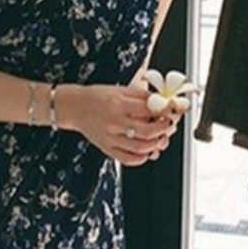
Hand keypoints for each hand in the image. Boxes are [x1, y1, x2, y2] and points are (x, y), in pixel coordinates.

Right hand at [58, 83, 179, 165]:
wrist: (74, 107)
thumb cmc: (97, 96)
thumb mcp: (121, 90)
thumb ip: (142, 96)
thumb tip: (163, 101)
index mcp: (119, 104)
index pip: (149, 110)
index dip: (166, 111)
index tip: (173, 111)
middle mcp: (115, 122)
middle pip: (148, 132)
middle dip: (164, 129)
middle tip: (169, 125)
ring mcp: (110, 138)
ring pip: (140, 148)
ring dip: (156, 145)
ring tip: (161, 138)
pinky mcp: (106, 148)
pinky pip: (128, 159)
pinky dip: (142, 158)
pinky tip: (147, 151)